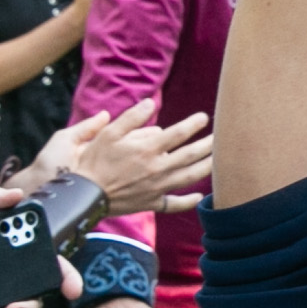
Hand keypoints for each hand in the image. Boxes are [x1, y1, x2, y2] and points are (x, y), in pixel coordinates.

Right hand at [38, 99, 214, 216]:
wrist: (84, 194)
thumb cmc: (94, 161)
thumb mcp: (108, 133)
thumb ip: (132, 118)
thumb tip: (150, 103)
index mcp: (147, 149)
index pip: (178, 134)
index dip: (193, 125)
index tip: (204, 118)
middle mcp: (157, 169)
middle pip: (190, 156)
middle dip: (208, 145)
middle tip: (221, 137)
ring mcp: (156, 188)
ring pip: (188, 178)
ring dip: (206, 168)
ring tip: (219, 160)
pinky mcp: (151, 203)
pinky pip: (175, 204)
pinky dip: (189, 201)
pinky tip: (200, 196)